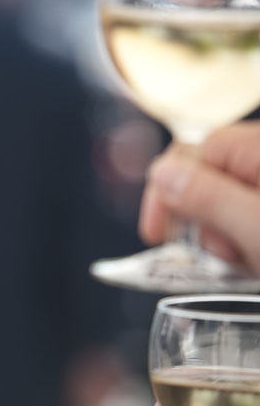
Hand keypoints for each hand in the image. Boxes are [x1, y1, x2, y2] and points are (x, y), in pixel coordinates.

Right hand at [140, 122, 259, 271]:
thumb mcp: (258, 229)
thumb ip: (209, 198)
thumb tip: (160, 173)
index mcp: (258, 146)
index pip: (187, 152)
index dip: (164, 194)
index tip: (155, 235)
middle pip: (205, 172)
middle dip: (198, 216)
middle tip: (212, 255)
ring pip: (227, 192)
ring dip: (224, 230)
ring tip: (246, 260)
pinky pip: (246, 205)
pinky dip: (244, 231)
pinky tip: (254, 254)